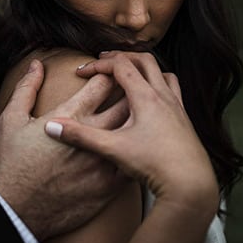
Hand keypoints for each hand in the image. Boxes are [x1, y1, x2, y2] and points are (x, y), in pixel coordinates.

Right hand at [0, 59, 128, 240]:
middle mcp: (95, 134)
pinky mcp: (113, 184)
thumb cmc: (12, 166)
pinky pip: (135, 157)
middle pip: (127, 99)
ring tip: (133, 110)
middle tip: (123, 85)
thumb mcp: (11, 121)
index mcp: (73, 114)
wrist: (19, 213)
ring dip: (137, 115)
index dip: (106, 71)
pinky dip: (135, 149)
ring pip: (136, 129)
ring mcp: (107, 160)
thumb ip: (27, 89)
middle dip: (127, 87)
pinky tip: (131, 147)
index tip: (101, 75)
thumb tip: (36, 66)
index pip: (105, 81)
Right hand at [48, 51, 218, 212]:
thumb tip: (52, 126)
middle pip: (144, 60)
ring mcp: (177, 107)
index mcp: (146, 97)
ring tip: (129, 75)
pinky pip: (173, 90)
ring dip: (144, 68)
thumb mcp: (113, 149)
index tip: (81, 71)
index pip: (120, 66)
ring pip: (163, 73)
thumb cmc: (154, 165)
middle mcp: (164, 96)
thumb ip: (81, 136)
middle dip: (121, 58)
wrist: (190, 184)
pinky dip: (159, 85)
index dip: (98, 64)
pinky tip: (150, 101)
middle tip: (103, 62)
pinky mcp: (184, 120)